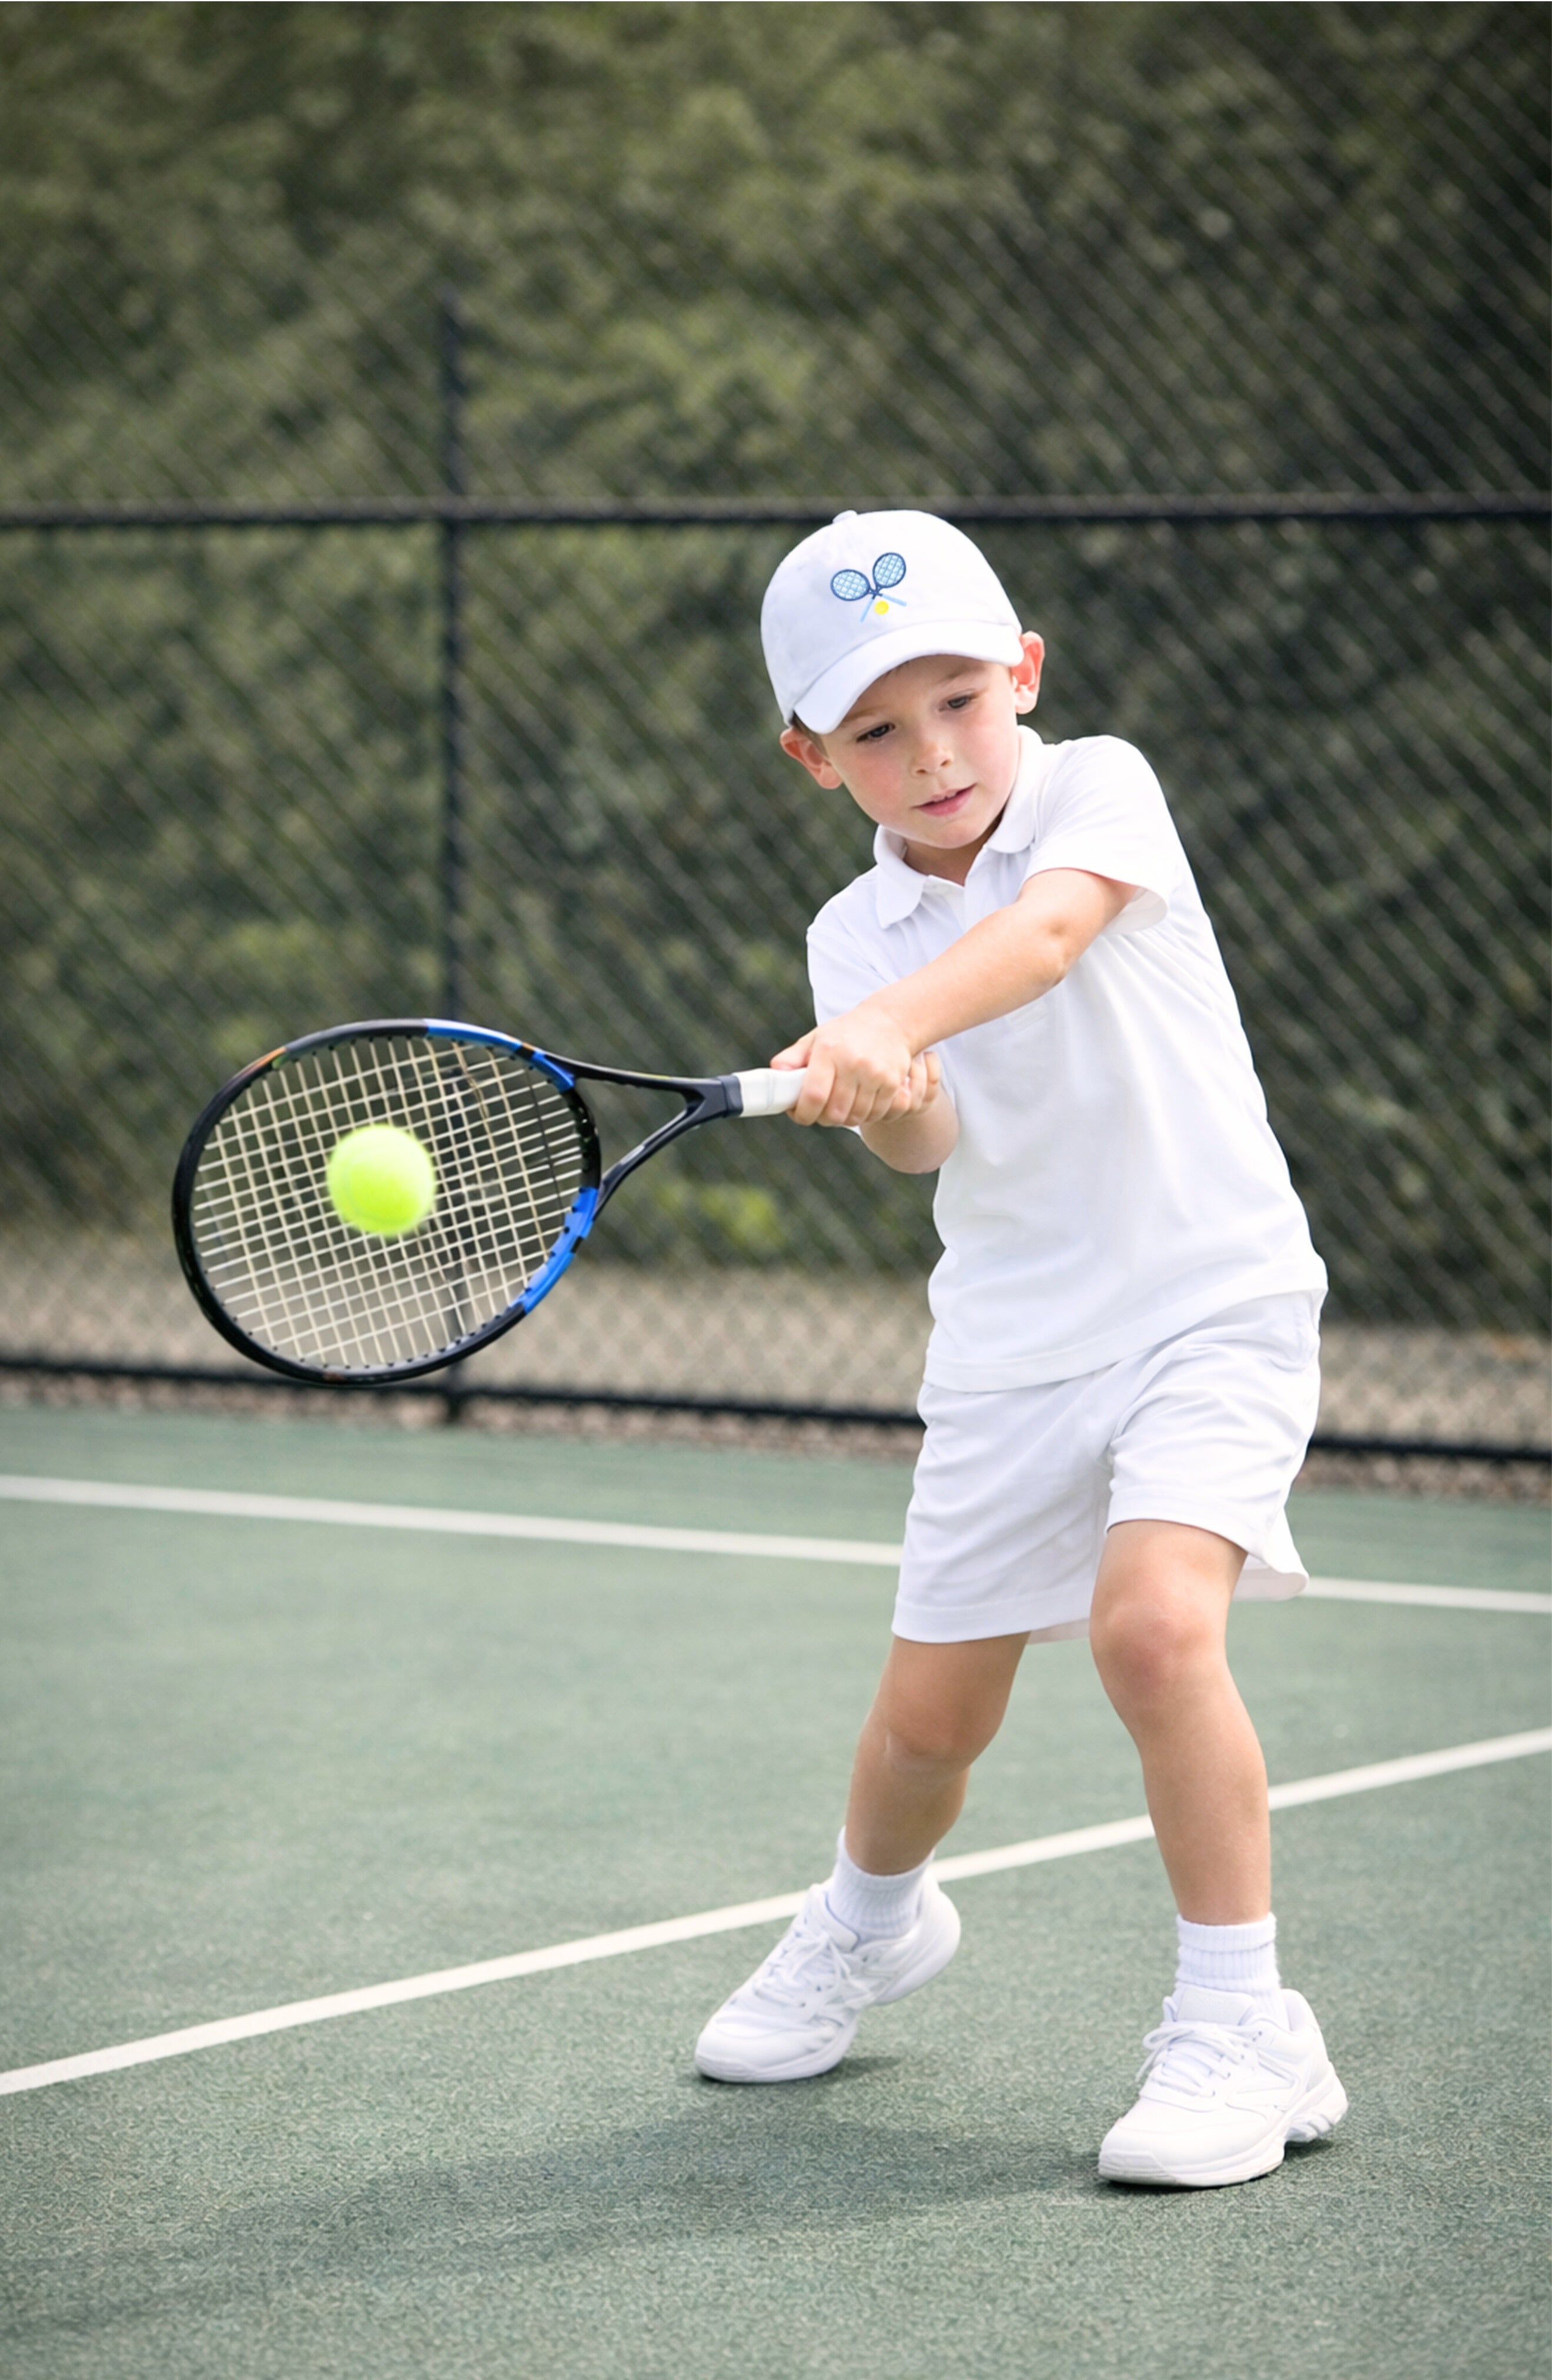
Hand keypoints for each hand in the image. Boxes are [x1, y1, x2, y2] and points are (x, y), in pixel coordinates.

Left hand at [770, 1003, 923, 1127]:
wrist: (890, 1021)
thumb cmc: (845, 1034)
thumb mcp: (816, 1039)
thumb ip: (793, 1057)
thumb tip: (775, 1072)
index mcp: (828, 1051)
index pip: (814, 1096)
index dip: (804, 1114)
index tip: (801, 1115)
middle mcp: (853, 1063)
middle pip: (835, 1113)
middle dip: (824, 1119)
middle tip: (821, 1111)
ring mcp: (875, 1074)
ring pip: (856, 1117)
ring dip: (845, 1118)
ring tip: (841, 1104)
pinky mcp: (893, 1083)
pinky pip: (876, 1114)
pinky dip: (866, 1115)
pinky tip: (861, 1101)